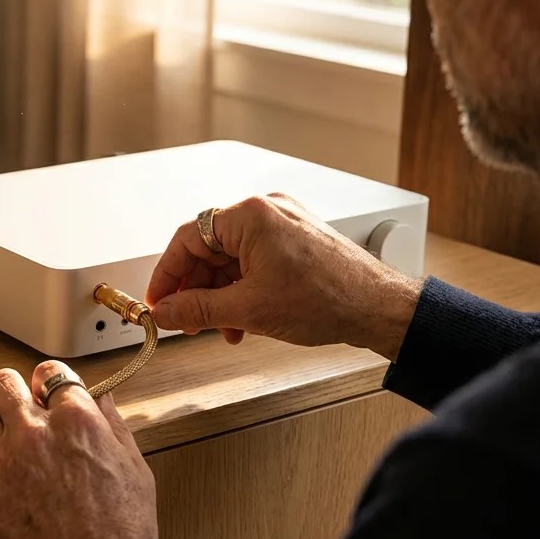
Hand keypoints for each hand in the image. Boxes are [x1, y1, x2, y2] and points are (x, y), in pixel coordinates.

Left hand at [0, 361, 158, 538]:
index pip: (50, 373)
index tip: (43, 395)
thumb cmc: (121, 535)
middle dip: (9, 392)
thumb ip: (112, 426)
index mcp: (77, 421)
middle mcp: (34, 431)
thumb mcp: (134, 469)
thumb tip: (100, 398)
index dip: (46, 383)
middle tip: (12, 411)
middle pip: (4, 381)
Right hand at [146, 193, 422, 360]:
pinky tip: (243, 319)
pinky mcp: (297, 240)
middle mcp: (267, 211)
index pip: (187, 238)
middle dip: (196, 289)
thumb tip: (166, 311)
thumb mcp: (248, 310)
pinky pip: (255, 262)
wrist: (379, 308)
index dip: (167, 274)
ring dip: (220, 295)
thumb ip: (197, 309)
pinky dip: (243, 290)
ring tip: (219, 327)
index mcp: (250, 216)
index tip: (159, 300)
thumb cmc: (330, 298)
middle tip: (185, 319)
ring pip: (232, 259)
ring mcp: (284, 224)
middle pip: (209, 249)